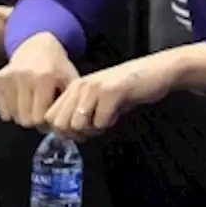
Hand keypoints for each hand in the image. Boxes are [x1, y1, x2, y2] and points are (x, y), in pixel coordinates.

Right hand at [0, 33, 79, 127]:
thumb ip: (70, 105)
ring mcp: (8, 77)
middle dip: (35, 121)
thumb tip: (64, 130)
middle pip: (25, 120)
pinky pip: (2, 110)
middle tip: (40, 114)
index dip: (47, 123)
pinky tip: (20, 101)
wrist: (38, 46)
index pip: (40, 119)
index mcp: (44, 78)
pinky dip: (11, 111)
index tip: (51, 117)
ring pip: (13, 117)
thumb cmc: (57, 69)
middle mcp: (24, 76)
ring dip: (23, 116)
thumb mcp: (70, 82)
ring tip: (32, 106)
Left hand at [44, 54, 177, 141]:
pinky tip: (117, 112)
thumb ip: (80, 113)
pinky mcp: (110, 92)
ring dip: (93, 130)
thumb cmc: (127, 89)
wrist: (155, 71)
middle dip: (77, 134)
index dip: (64, 132)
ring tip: (106, 119)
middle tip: (95, 127)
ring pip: (77, 125)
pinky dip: (109, 124)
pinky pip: (100, 122)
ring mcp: (93, 88)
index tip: (82, 130)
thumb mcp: (97, 100)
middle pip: (60, 125)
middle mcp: (79, 86)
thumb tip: (67, 135)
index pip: (50, 118)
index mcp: (73, 88)